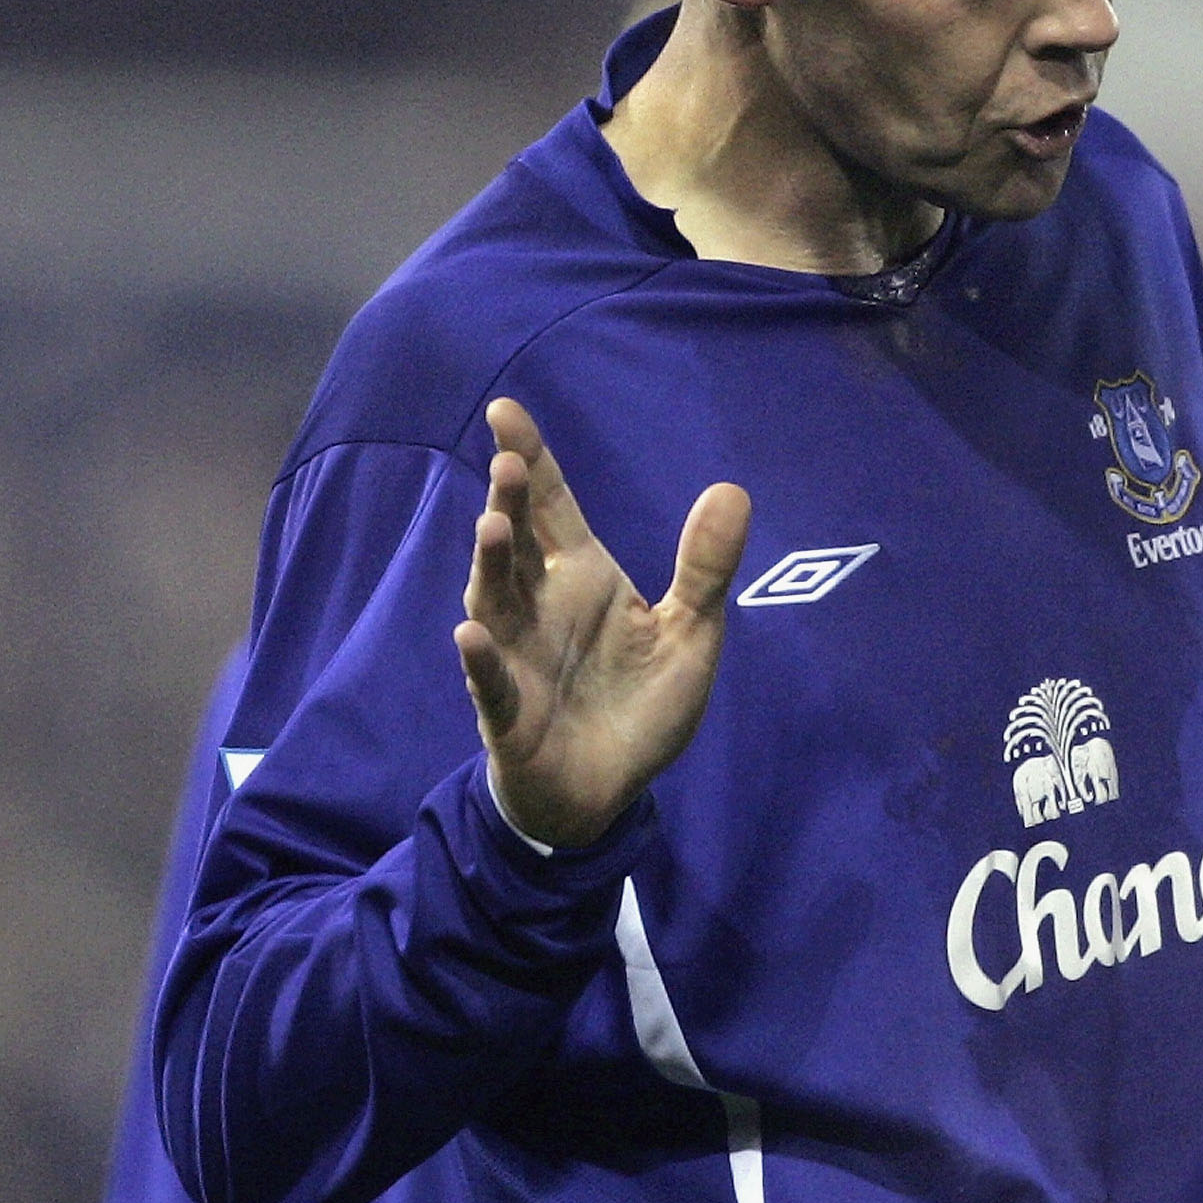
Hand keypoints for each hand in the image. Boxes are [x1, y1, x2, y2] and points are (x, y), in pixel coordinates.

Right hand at [453, 398, 751, 848]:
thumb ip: (706, 568)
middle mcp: (540, 607)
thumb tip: (733, 490)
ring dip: (492, 566)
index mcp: (583, 578)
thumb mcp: (690, 633)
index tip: (505, 410)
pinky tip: (470, 637)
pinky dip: (482, 663)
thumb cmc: (639, 704)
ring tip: (492, 527)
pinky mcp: (511, 716)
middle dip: (510, 503)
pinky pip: (491, 686)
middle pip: (518, 545)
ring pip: (495, 603)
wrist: (607, 791)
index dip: (531, 459)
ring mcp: (517, 659)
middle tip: (509, 460)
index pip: (552, 507)